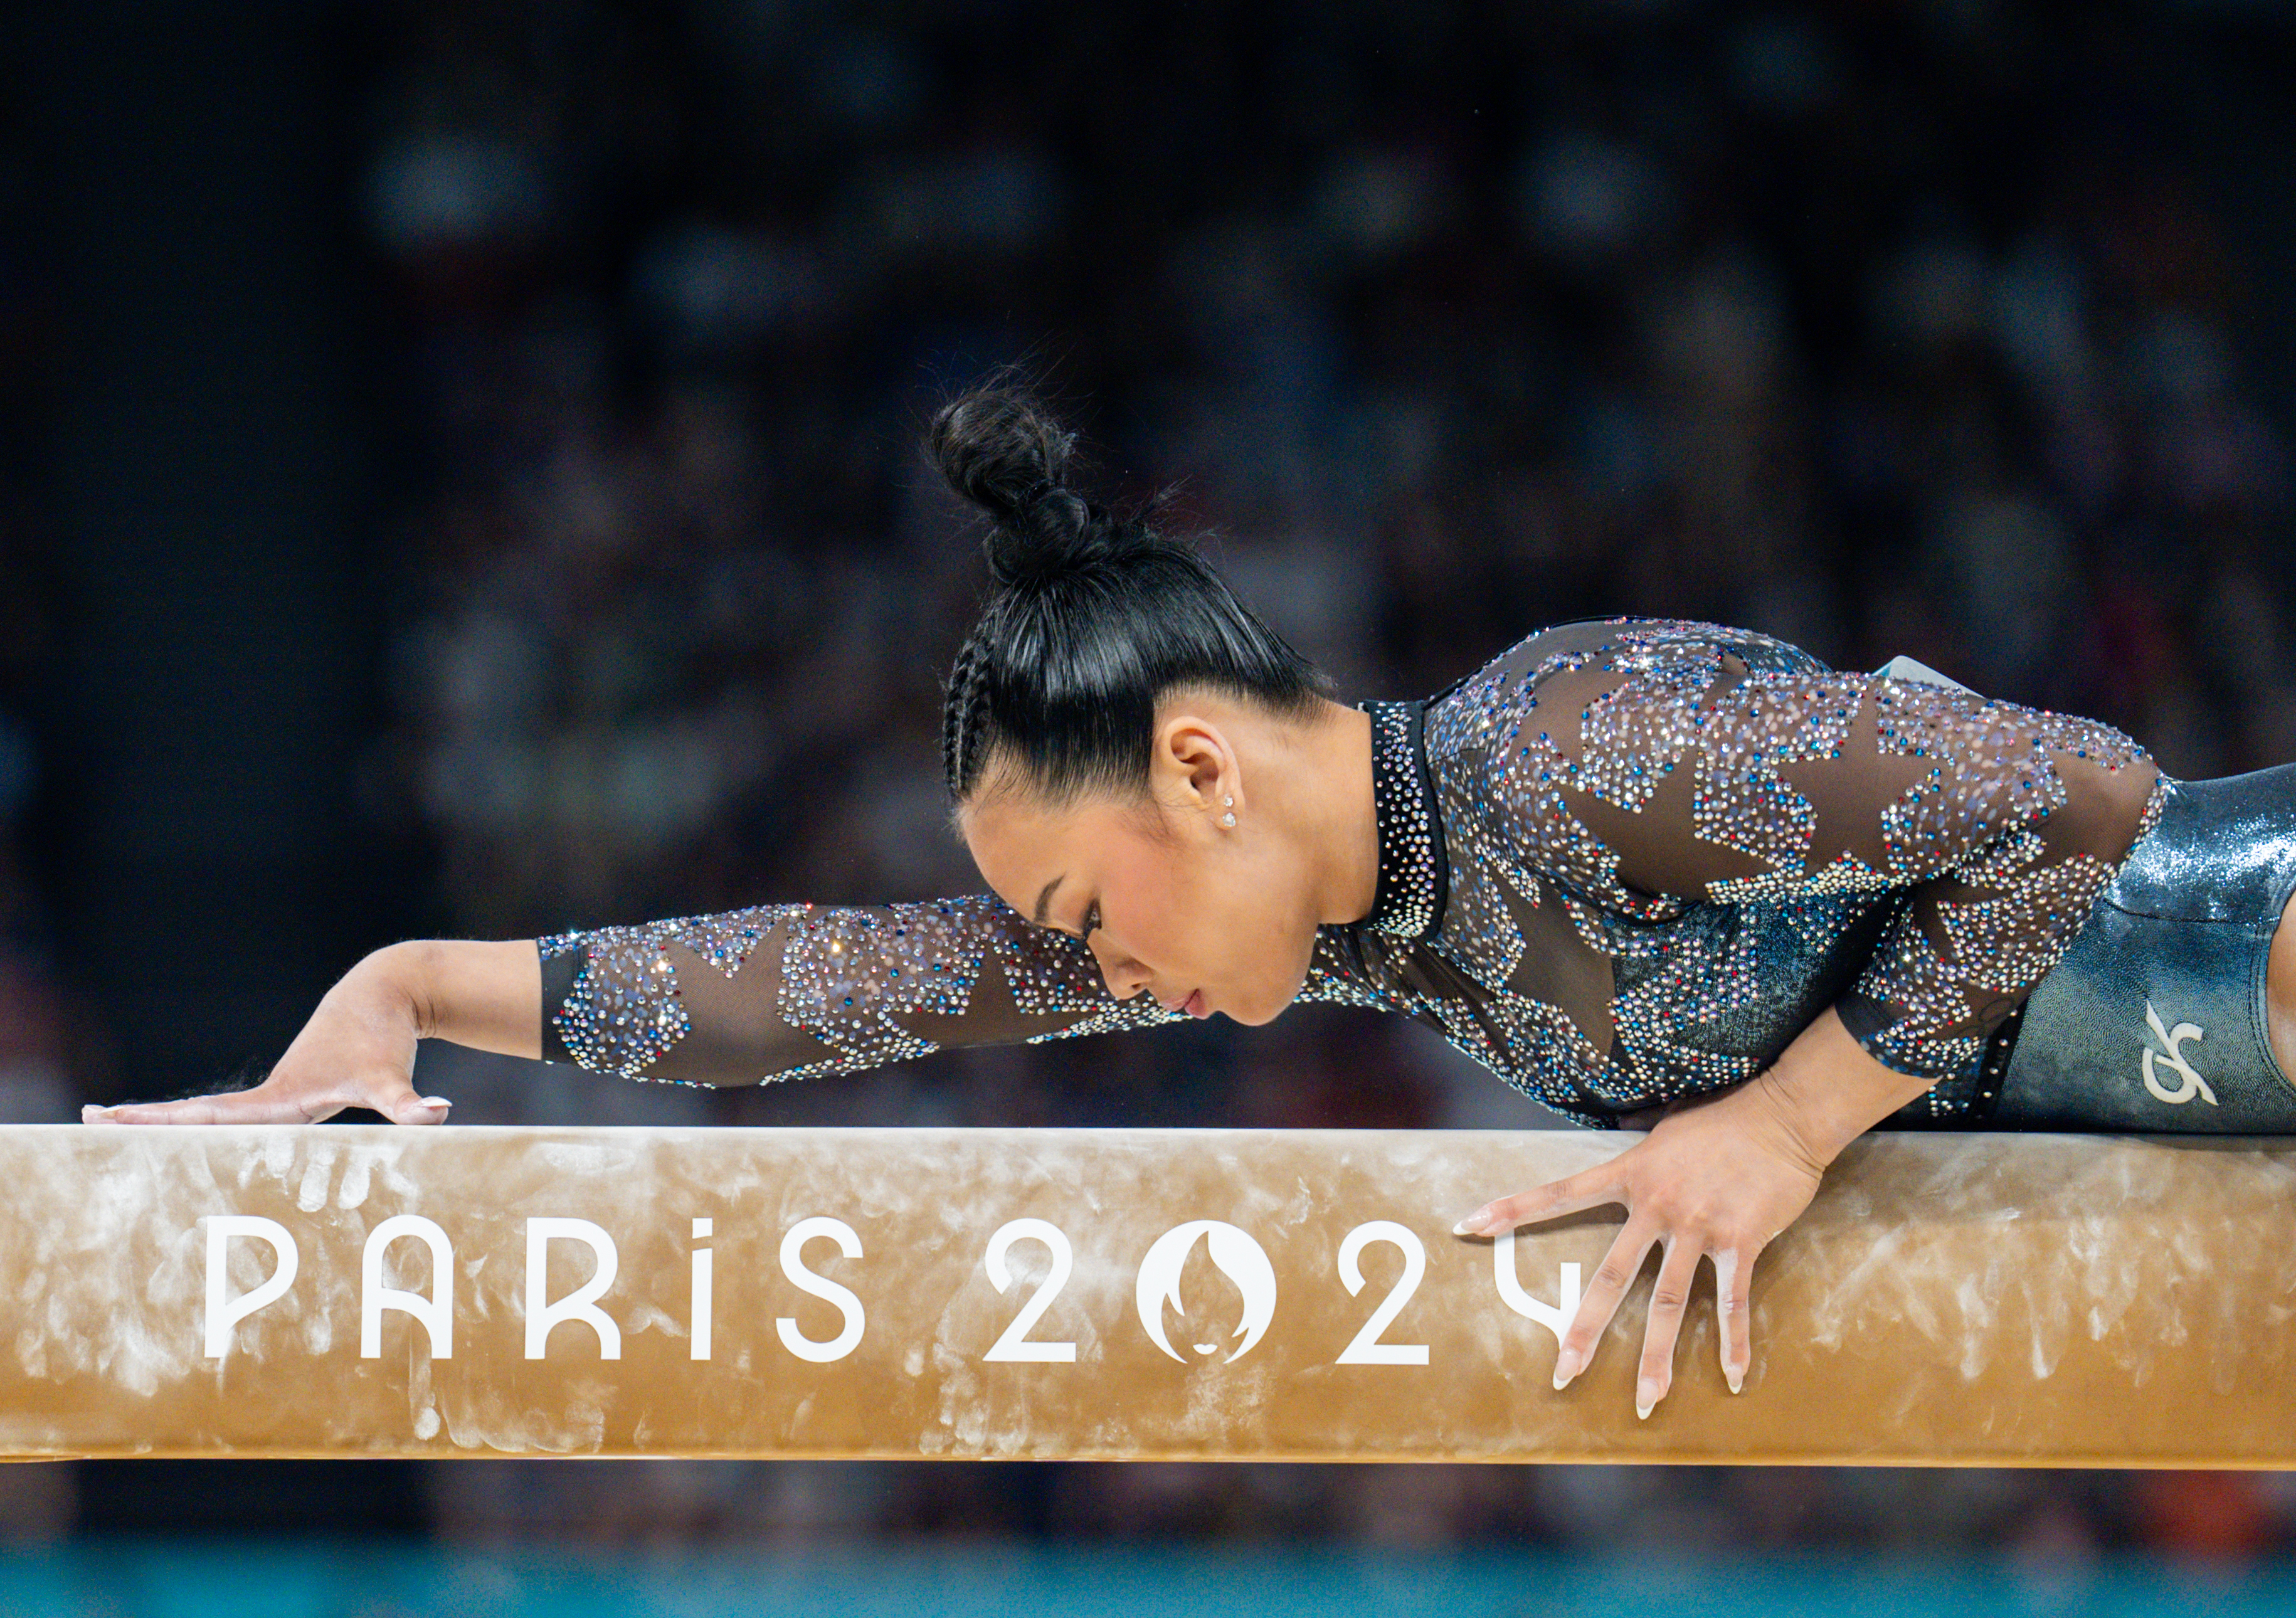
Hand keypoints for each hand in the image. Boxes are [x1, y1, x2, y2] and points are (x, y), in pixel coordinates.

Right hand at [82, 943, 451, 1125]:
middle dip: (144, 1120)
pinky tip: (180, 1131)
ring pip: (210, 1113)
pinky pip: (238, 1113)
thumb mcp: (393, 1077)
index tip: (118, 1122)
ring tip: (109, 1123)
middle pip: (196, 1114)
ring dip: (163, 1120)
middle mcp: (269, 1095)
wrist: (386, 994)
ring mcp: (275, 1092)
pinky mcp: (290, 1091)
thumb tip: (436, 1115)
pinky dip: (202, 1122)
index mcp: (280, 1099)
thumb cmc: (385, 1037)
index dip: (166, 1124)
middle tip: (88, 1119)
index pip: (211, 1118)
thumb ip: (411, 1104)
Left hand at [1452, 1073, 1825, 1416]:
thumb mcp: (1660, 1134)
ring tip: (1645, 1401)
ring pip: (1669, 1303)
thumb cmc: (1720, 1121)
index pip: (1559, 1194)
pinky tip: (1731, 1377)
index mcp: (1628, 1175)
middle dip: (1585, 1328)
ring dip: (1657, 1357)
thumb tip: (1619, 1155)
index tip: (1468, 1225)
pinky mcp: (1741, 1241)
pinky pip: (1733, 1300)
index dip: (1513, 1210)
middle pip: (1612, 1276)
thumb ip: (1635, 1158)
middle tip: (1563, 1373)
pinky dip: (1735, 1341)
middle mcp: (1656, 1206)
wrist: (1782, 1116)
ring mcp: (1698, 1226)